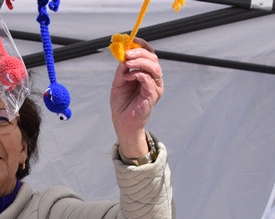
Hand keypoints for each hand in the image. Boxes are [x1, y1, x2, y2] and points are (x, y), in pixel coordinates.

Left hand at [111, 40, 162, 158]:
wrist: (122, 122)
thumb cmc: (122, 103)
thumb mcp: (119, 81)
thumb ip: (123, 69)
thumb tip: (124, 54)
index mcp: (147, 73)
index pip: (149, 54)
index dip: (142, 45)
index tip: (131, 40)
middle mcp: (154, 79)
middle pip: (153, 58)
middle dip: (140, 53)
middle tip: (127, 54)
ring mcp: (155, 88)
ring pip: (154, 68)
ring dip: (140, 62)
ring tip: (127, 64)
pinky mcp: (153, 96)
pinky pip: (149, 80)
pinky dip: (138, 75)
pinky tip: (129, 77)